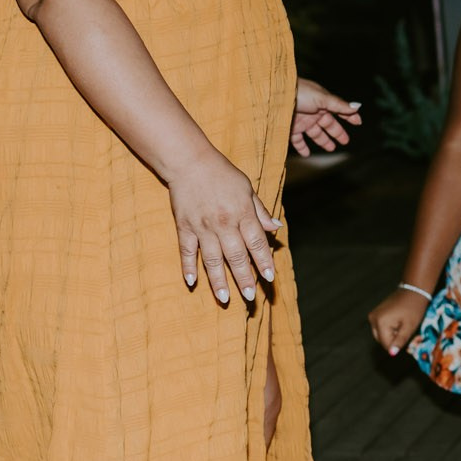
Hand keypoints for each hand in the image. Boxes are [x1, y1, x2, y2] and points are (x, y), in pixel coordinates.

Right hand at [169, 152, 276, 307]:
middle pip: (236, 255)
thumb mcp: (247, 189)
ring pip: (211, 258)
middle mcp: (223, 223)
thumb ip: (260, 212)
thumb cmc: (223, 174)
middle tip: (250, 297)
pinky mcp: (184, 227)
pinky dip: (188, 266)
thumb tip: (276, 229)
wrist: (190, 161)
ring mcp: (202, 226)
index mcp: (242, 213)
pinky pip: (186, 251)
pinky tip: (192, 282)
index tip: (269, 278)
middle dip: (244, 277)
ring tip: (224, 298)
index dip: (263, 261)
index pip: (256, 242)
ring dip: (218, 280)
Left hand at [291, 79, 361, 156]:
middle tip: (345, 141)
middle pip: (328, 124)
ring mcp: (301, 120)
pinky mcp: (290, 128)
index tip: (358, 123)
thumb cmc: (298, 91)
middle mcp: (313, 112)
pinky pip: (297, 140)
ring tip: (331, 149)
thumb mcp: (322, 98)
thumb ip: (339, 105)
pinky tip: (307, 154)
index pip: (339, 110)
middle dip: (337, 132)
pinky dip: (302, 147)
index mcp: (322, 103)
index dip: (349, 116)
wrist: (272, 95)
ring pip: (315, 134)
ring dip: (323, 141)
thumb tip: (358, 106)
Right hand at [368, 288, 427, 356]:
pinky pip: (380, 328)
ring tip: (403, 326)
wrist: (413, 290)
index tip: (409, 338)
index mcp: (380, 323)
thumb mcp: (409, 327)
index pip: (386, 345)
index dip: (398, 345)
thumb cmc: (414, 308)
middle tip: (407, 333)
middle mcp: (372, 319)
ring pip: (381, 335)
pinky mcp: (375, 313)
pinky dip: (389, 329)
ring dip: (392, 335)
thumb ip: (400, 341)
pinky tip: (399, 322)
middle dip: (394, 340)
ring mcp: (372, 315)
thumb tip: (391, 353)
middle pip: (382, 340)